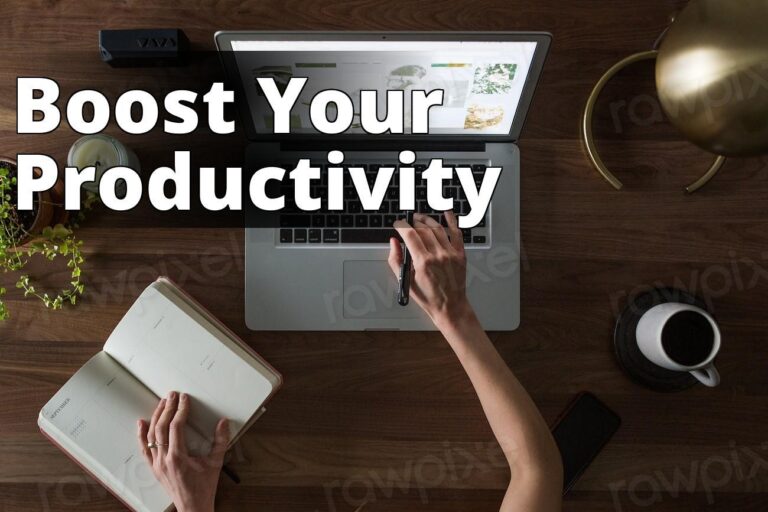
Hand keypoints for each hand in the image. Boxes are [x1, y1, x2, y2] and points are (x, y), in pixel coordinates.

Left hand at [137, 391, 229, 511]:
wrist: (193, 507)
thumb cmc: (204, 488)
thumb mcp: (216, 463)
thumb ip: (220, 441)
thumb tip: (223, 422)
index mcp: (178, 457)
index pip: (176, 427)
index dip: (181, 410)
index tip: (184, 399)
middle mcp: (164, 460)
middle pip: (161, 428)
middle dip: (167, 409)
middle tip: (172, 395)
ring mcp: (157, 464)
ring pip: (151, 436)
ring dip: (156, 417)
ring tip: (161, 403)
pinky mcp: (154, 468)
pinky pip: (144, 449)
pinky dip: (141, 435)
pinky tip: (141, 423)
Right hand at [389, 211, 474, 328]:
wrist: (451, 307)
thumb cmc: (429, 297)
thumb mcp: (405, 281)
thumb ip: (396, 260)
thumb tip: (393, 243)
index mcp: (423, 262)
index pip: (410, 235)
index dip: (401, 226)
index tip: (397, 224)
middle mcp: (438, 255)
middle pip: (423, 229)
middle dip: (413, 222)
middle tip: (408, 221)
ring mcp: (451, 254)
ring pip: (438, 228)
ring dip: (427, 219)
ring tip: (420, 217)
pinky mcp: (460, 254)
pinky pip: (457, 233)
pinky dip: (452, 221)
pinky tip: (447, 214)